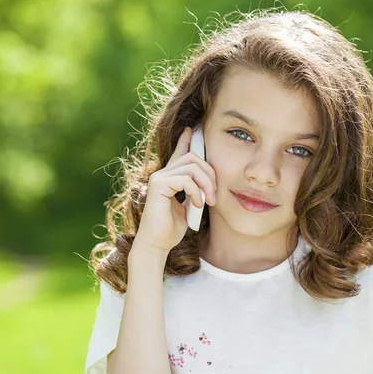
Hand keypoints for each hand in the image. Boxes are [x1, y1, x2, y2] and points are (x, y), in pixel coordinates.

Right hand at [134, 126, 216, 261]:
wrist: (158, 244)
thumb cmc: (171, 229)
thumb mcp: (189, 206)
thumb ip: (194, 191)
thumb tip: (207, 181)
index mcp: (169, 178)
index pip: (179, 153)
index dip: (186, 140)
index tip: (192, 129)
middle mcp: (162, 174)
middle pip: (193, 158)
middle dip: (210, 174)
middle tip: (214, 195)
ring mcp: (159, 178)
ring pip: (191, 167)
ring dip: (206, 184)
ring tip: (208, 201)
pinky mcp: (158, 185)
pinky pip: (185, 179)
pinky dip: (196, 191)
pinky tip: (197, 205)